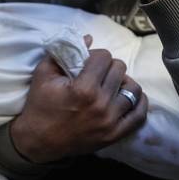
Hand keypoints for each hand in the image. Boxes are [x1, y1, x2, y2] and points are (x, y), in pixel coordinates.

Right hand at [10, 49, 148, 163]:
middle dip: (108, 67)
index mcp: (83, 88)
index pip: (104, 57)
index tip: (88, 62)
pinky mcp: (115, 135)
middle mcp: (101, 104)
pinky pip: (139, 115)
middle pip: (119, 69)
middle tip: (98, 73)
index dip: (95, 55)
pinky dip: (139, 103)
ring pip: (133, 89)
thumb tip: (90, 38)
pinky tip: (129, 97)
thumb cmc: (39, 105)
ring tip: (112, 85)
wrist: (38, 141)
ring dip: (123, 82)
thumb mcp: (43, 74)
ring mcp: (110, 121)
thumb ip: (64, 51)